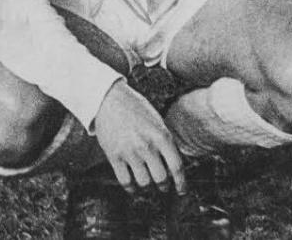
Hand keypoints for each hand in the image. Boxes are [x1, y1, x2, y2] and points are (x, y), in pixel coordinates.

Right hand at [93, 80, 186, 194]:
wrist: (110, 100)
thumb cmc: (137, 110)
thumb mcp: (158, 122)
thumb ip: (166, 141)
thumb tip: (176, 165)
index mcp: (162, 136)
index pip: (177, 166)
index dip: (181, 183)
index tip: (182, 191)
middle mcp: (147, 146)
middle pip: (161, 179)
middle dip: (164, 186)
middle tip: (163, 187)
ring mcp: (129, 152)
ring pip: (144, 183)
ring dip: (148, 186)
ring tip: (148, 183)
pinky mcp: (114, 157)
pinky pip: (125, 182)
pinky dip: (131, 188)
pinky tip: (134, 185)